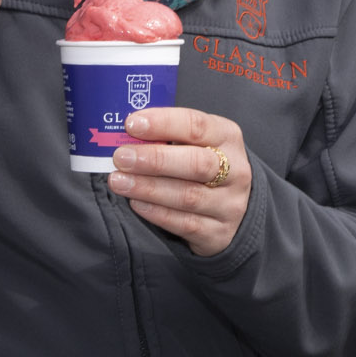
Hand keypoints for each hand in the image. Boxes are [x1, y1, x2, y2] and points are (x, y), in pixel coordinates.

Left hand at [108, 106, 251, 257]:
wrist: (231, 207)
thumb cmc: (204, 165)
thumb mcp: (197, 142)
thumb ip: (169, 136)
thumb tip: (126, 134)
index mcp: (228, 137)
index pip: (197, 125)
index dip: (163, 123)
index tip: (132, 124)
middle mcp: (236, 170)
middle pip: (196, 163)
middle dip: (155, 159)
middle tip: (121, 157)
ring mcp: (229, 204)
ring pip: (188, 196)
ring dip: (148, 188)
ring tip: (119, 181)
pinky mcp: (219, 233)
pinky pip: (185, 224)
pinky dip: (157, 213)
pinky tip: (135, 203)